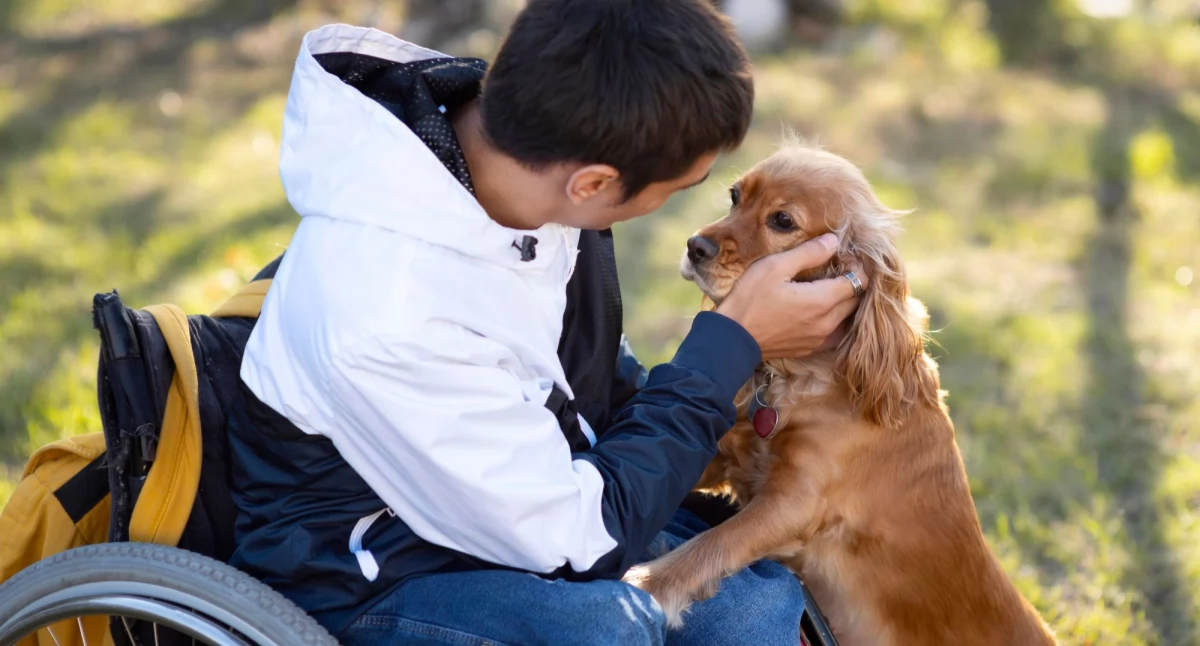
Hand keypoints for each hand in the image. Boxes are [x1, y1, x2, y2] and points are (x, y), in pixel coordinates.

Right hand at [715, 233, 864, 359]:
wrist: (732, 339)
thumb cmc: (750, 299)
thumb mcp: (775, 267)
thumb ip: (808, 253)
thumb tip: (833, 241)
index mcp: (822, 300)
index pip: (858, 281)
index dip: (855, 266)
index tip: (843, 258)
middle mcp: (827, 322)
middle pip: (856, 300)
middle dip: (853, 282)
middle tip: (837, 270)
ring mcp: (819, 339)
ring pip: (847, 318)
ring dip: (845, 302)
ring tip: (830, 289)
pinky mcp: (810, 348)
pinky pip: (835, 333)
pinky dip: (835, 320)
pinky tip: (820, 311)